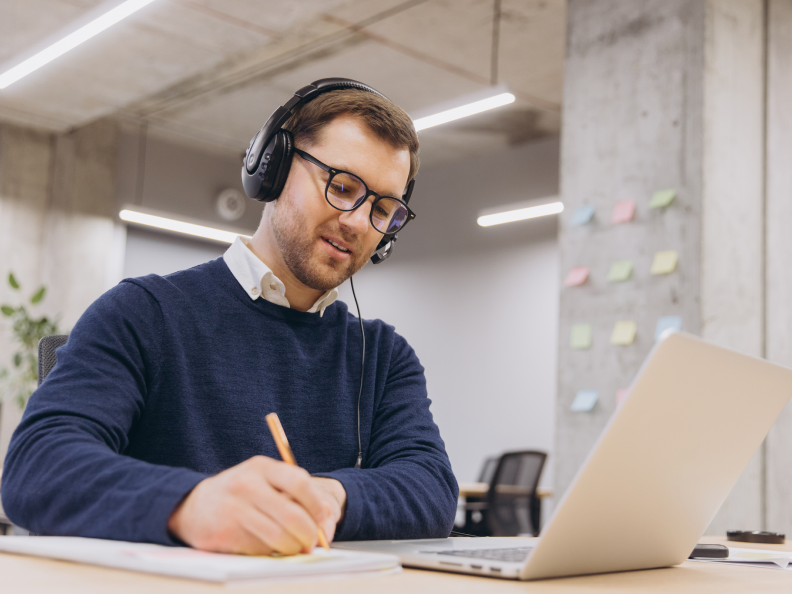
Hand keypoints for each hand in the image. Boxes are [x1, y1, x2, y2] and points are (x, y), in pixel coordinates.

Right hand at [167, 456, 341, 554]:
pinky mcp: (225, 534)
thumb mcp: (262, 479)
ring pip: (278, 537)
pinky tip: (267, 545)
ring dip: (293, 547)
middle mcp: (246, 485)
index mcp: (260, 467)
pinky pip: (260, 549)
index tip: (322, 516)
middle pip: (291, 515)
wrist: (194, 506)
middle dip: (309, 533)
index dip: (315, 503)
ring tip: (295, 547)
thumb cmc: (240, 492)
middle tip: (313, 541)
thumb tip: (325, 516)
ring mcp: (234, 510)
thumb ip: (292, 491)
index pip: (298, 482)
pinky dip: (271, 552)